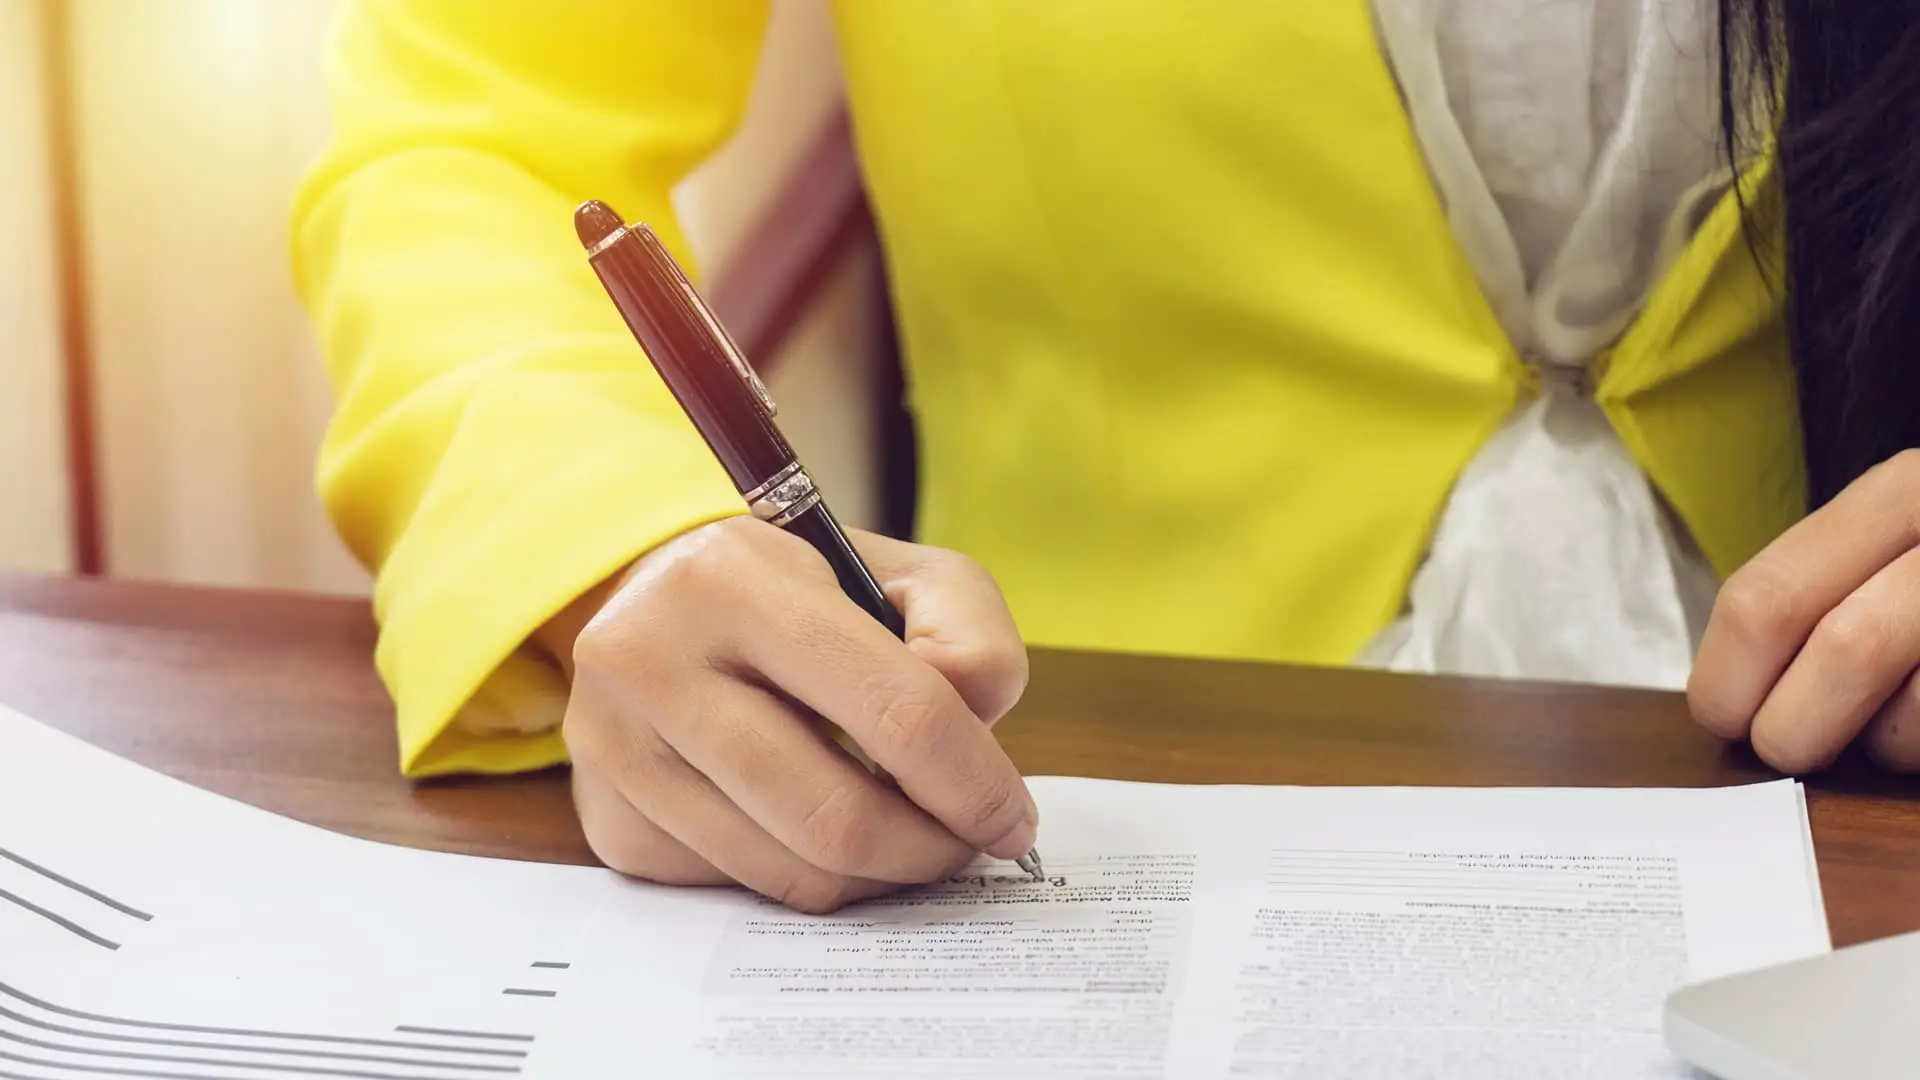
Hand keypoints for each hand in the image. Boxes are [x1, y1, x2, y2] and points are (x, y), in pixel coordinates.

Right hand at [543, 517, 1034, 912]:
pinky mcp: (606, 816)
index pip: (893, 710)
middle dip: (926, 848)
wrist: (653, 599)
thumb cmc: (793, 591)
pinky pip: (735, 887)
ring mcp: (615, 747)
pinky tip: (814, 827)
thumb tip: (976, 721)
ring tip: (907, 837)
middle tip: (964, 843)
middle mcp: (648, 659)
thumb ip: (968, 629)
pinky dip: (800, 874)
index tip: (1012, 817)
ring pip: (786, 870)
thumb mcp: (895, 571)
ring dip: (874, 874)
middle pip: (833, 815)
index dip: (973, 782)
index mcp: (731, 579)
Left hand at [1689, 450, 1919, 772]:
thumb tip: (1724, 695)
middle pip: (1844, 650)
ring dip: (1883, 749)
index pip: (1768, 597)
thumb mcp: (1888, 552)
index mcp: (1900, 493)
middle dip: (1792, 727)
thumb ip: (1813, 597)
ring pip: (1913, 715)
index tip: (1725, 716)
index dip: (1727, 678)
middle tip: (1787, 749)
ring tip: (1890, 733)